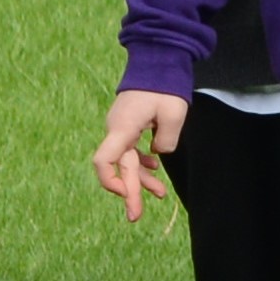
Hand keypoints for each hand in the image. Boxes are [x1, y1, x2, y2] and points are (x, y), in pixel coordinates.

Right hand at [97, 90, 185, 214]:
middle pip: (119, 167)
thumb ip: (167, 140)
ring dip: (141, 178)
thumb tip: (158, 154)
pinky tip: (155, 168)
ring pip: (127, 161)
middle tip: (136, 217)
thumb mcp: (174, 114)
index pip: (105, 160)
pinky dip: (142, 162)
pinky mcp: (128, 126)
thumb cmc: (164, 87)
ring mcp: (120, 129)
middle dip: (129, 192)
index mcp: (122, 128)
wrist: (155, 63)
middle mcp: (116, 131)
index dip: (110, 180)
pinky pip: (131, 150)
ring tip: (161, 195)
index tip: (125, 192)